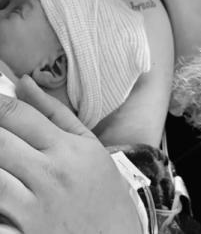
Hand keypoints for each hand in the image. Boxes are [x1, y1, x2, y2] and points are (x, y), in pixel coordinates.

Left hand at [0, 76, 141, 233]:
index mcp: (68, 148)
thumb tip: (22, 82)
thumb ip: (53, 112)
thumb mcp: (87, 143)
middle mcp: (50, 174)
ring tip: (3, 157)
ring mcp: (34, 208)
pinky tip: (3, 184)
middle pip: (0, 142)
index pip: (20, 116)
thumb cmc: (101, 187)